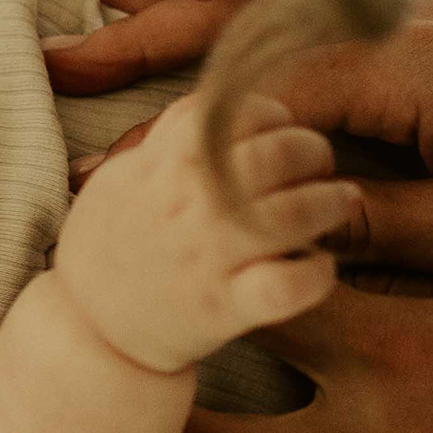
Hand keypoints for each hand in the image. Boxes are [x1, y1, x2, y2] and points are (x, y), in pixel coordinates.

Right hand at [51, 91, 348, 375]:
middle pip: (276, 153)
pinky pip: (288, 286)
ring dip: (330, 202)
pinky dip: (316, 274)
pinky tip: (320, 267)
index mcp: (164, 163)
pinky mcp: (225, 308)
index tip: (279, 127)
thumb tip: (215, 101)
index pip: (233, 110)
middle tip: (319, 161)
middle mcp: (190, 203)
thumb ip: (168, 138)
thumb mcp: (123, 177)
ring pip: (293, 213)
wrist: (89, 332)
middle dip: (311, 149)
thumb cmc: (108, 248)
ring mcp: (210, 256)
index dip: (269, 112)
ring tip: (343, 201)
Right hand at [56, 0, 432, 284]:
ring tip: (104, 67)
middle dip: (153, 40)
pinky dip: (269, 76)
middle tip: (56, 62)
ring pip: (292, 38)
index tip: (89, 121)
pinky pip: (342, 57)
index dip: (167, 96)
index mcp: (419, 61)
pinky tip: (219, 105)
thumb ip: (379, 223)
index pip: (261, 70)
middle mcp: (420, 27)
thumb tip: (282, 220)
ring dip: (204, 57)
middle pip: (256, 27)